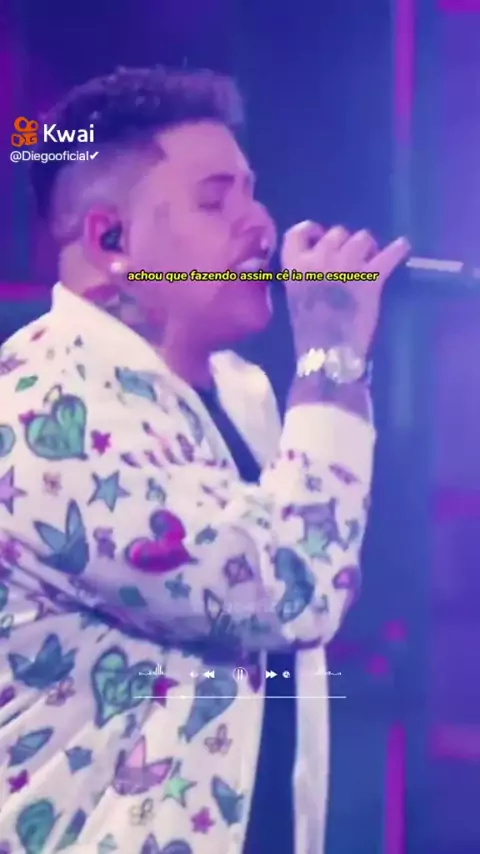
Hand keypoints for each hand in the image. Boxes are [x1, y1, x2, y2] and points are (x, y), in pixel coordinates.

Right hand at [282, 223, 409, 356]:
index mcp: (295, 265)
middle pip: (336, 232)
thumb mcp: (297, 296)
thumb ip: (306, 274)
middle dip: (345, 241)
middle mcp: (320, 258)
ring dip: (367, 246)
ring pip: (362, 237)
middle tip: (351, 256)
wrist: (329, 351)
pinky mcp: (371, 278)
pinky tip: (403, 246)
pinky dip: (398, 249)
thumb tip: (323, 261)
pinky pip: (389, 255)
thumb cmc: (309, 330)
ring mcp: (347, 265)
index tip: (320, 236)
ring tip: (371, 257)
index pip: (298, 232)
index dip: (311, 230)